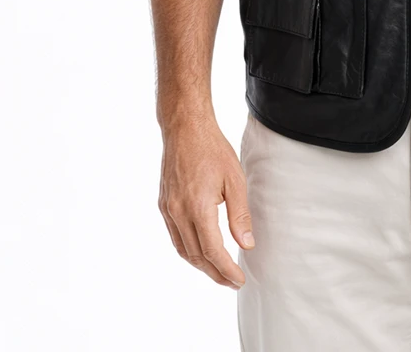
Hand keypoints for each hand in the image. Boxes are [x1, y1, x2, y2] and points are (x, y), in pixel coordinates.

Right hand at [158, 115, 253, 287]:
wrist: (185, 128)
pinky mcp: (163, 204)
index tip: (239, 279)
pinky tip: (200, 251)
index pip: (212, 251)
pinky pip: (175, 236)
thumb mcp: (235, 179)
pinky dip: (188, 250)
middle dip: (215, 273)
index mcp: (198, 208)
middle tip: (232, 282)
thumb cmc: (213, 149)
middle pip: (196, 256)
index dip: (226, 270)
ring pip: (183, 249)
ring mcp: (168, 209)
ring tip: (218, 272)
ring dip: (201, 265)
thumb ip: (240, 214)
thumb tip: (247, 244)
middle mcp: (178, 212)